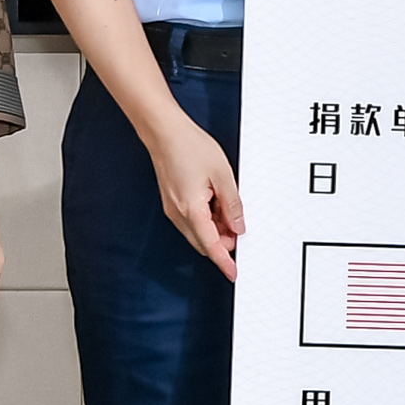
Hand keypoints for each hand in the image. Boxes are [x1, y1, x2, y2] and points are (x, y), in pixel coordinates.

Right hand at [147, 111, 246, 280]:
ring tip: (228, 207)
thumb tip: (238, 227)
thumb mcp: (222, 175)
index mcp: (191, 210)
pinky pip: (191, 220)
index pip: (211, 245)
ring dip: (215, 229)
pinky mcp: (172, 202)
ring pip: (197, 232)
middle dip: (222, 242)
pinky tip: (216, 203)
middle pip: (203, 242)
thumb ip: (232, 205)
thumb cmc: (189, 147)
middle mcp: (178, 214)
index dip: (224, 261)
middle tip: (239, 228)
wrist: (164, 132)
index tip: (234, 273)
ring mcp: (172, 209)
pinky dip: (206, 219)